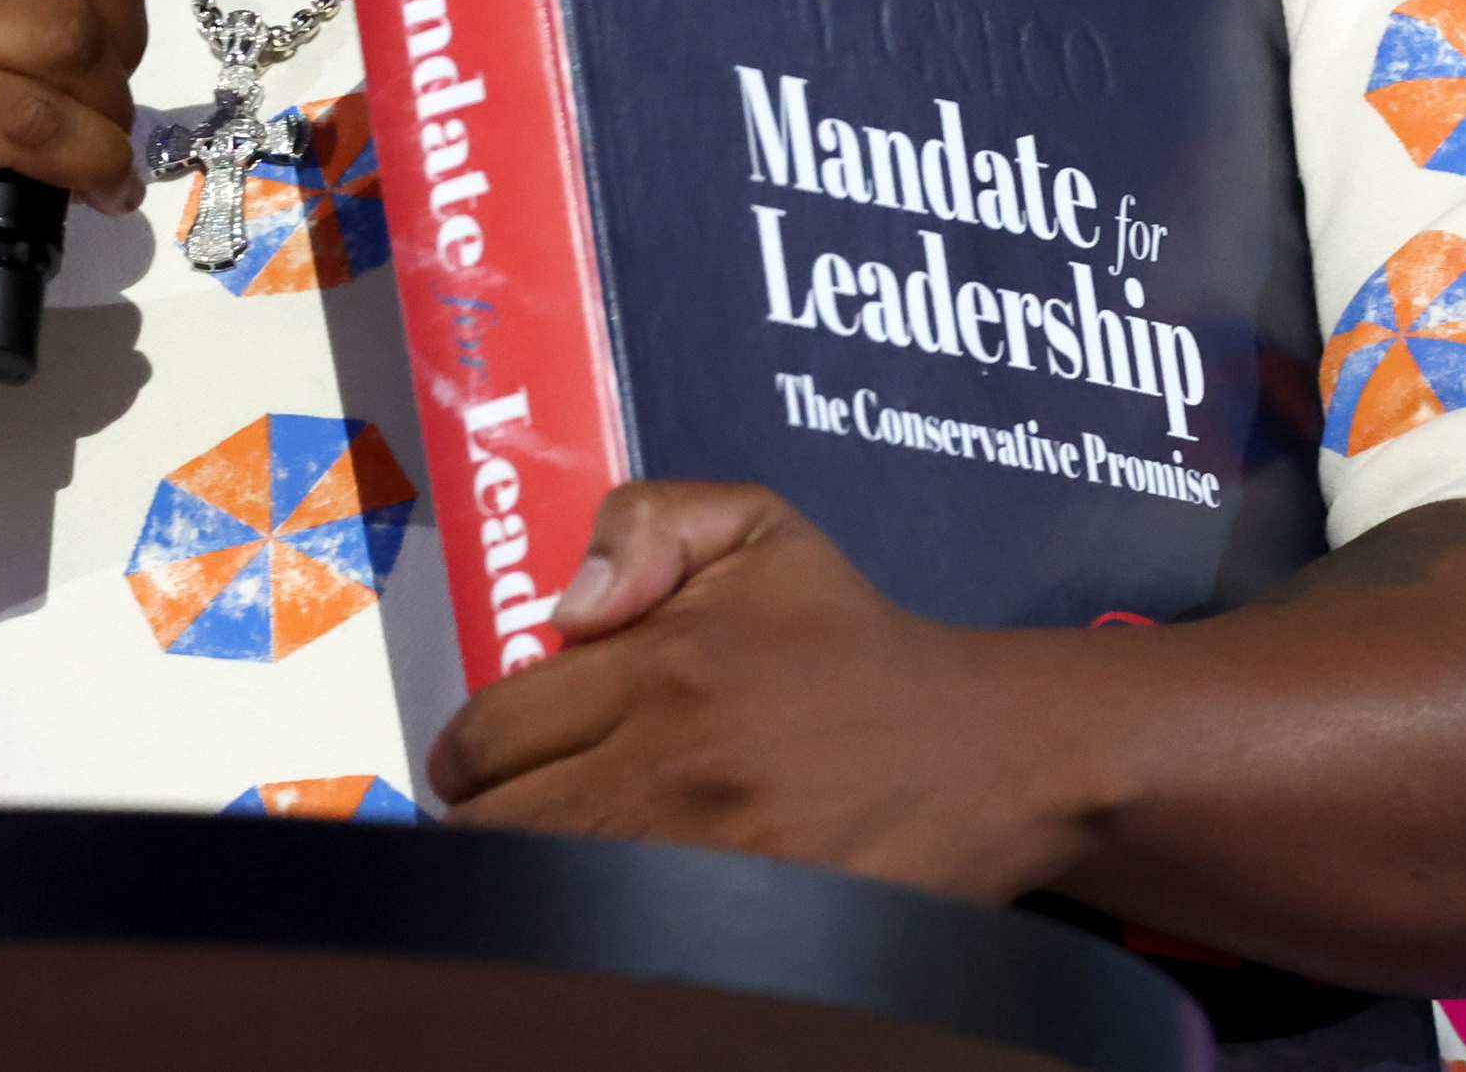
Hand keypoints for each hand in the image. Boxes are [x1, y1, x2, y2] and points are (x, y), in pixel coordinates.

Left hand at [423, 481, 1103, 901]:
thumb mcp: (759, 528)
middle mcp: (671, 766)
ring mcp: (707, 860)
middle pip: (496, 832)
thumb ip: (644, 522)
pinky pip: (626, 943)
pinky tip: (628, 908)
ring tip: (573, 862)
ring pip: (548, 894)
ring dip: (539, 882)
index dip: (476, 756)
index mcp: (659, 664)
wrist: (989, 747)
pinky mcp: (748, 931)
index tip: (502, 763)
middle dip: (491, 826)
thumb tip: (568, 612)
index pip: (484, 736)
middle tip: (524, 819)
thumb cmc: (858, 641)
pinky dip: (605, 930)